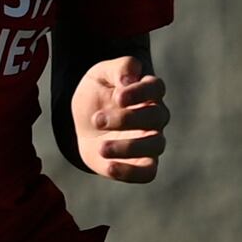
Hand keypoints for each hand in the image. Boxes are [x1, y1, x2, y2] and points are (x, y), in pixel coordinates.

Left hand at [72, 56, 169, 183]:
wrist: (84, 123)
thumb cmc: (97, 94)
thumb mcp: (100, 74)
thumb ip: (118, 68)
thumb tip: (130, 78)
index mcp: (148, 91)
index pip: (156, 87)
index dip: (140, 92)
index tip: (118, 97)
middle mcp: (155, 117)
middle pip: (156, 116)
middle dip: (126, 119)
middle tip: (97, 120)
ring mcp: (151, 141)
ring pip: (156, 145)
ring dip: (129, 147)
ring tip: (102, 147)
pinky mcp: (141, 164)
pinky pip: (148, 173)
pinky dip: (132, 172)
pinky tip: (110, 167)